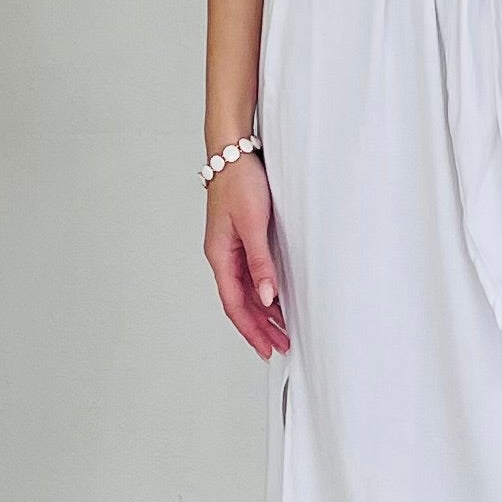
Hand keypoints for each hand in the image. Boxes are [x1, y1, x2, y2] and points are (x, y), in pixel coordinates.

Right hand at [205, 156, 288, 357]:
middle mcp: (222, 257)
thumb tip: (265, 298)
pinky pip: (249, 277)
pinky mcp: (240, 240)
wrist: (233, 152)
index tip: (266, 348)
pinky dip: (262, 294)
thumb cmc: (239, 182)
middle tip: (280, 347)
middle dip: (259, 328)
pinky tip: (276, 301)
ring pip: (244, 292)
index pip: (234, 304)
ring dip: (262, 313)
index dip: (251, 330)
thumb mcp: (252, 224)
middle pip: (239, 303)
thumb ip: (260, 263)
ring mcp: (230, 249)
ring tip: (281, 331)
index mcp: (220, 256)